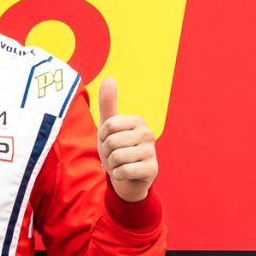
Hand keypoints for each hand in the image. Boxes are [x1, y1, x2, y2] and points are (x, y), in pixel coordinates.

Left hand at [93, 77, 156, 201]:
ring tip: (120, 164)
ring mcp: (152, 151)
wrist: (128, 178)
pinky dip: (118, 175)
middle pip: (112, 142)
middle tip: (115, 156)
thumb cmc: (118, 149)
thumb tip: (110, 78)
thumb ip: (108, 103)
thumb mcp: (109, 126)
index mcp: (137, 121)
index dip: (103, 137)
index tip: (109, 141)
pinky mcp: (152, 169)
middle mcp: (148, 133)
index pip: (108, 126)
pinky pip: (124, 171)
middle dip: (107, 152)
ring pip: (117, 157)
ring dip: (112, 165)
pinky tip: (125, 174)